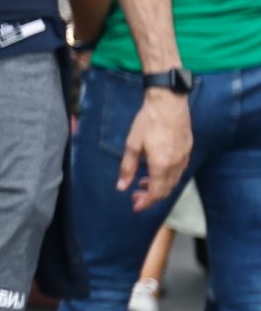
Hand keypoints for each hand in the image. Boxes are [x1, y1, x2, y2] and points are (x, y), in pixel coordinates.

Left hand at [119, 89, 191, 208]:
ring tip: (143, 182)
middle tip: (136, 195)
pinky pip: (179, 170)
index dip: (146, 203)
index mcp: (162, 165)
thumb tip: (122, 186)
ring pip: (174, 180)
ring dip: (160, 186)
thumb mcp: (132, 145)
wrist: (168, 104)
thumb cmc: (148, 122)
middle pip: (167, 190)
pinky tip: (156, 169)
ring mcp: (185, 157)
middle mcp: (177, 164)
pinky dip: (167, 176)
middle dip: (151, 196)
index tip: (136, 206)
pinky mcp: (188, 150)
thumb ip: (127, 168)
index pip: (157, 193)